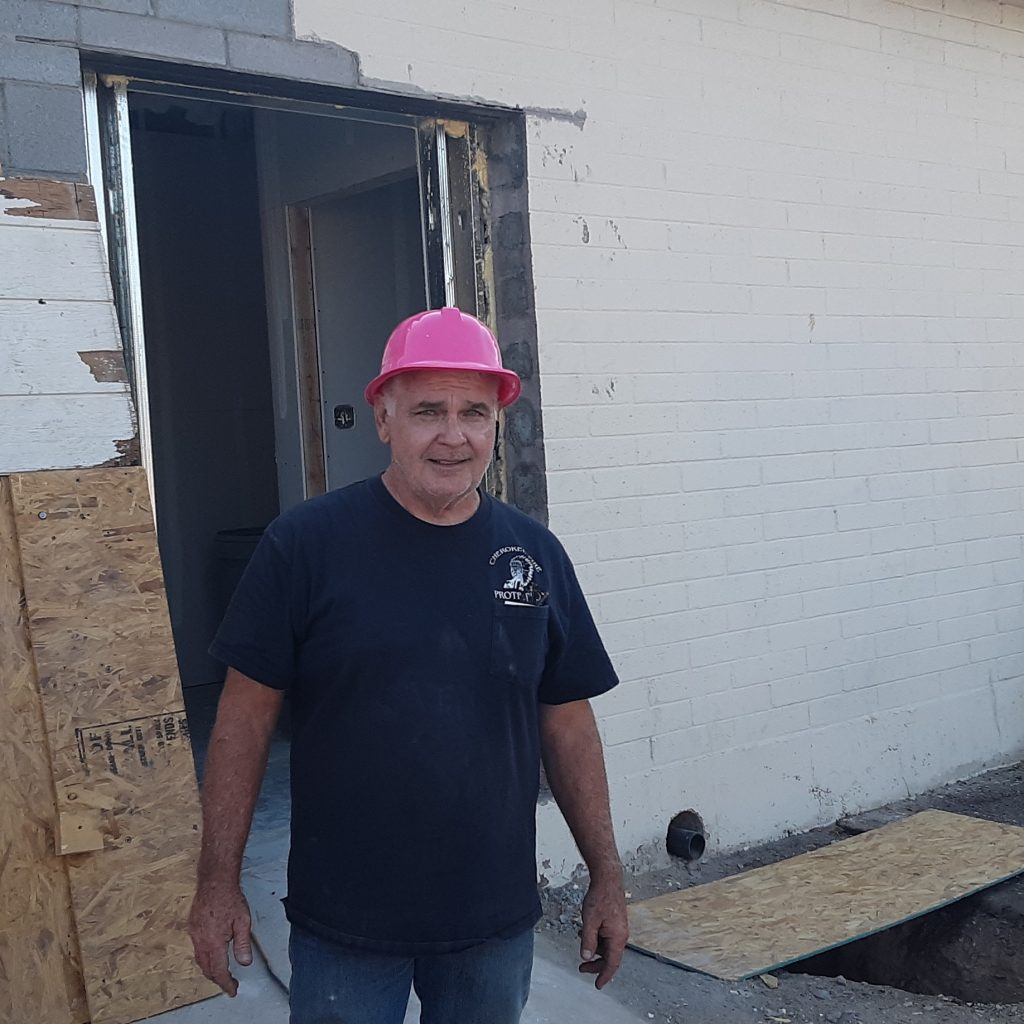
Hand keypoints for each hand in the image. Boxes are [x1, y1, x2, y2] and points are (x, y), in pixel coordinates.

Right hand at [188, 879, 253, 995]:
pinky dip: (204, 957)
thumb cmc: (229, 898)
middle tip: (229, 983)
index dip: (226, 983)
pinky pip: (196, 949)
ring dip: (210, 969)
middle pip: (207, 968)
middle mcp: (201, 940)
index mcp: (214, 941)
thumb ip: (243, 944)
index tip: (232, 989)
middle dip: (218, 978)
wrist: (215, 881)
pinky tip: (211, 954)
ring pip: (200, 960)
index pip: (219, 970)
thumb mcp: (243, 921)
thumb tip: (245, 962)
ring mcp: (194, 934)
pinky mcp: (192, 928)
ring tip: (221, 972)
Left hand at [578, 876, 628, 988]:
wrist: (608, 879)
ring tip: (582, 946)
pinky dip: (597, 939)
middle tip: (582, 968)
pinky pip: (607, 937)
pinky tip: (586, 933)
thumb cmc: (601, 897)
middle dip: (596, 964)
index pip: (612, 964)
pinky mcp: (616, 922)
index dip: (604, 976)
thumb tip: (586, 957)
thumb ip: (588, 941)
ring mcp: (619, 928)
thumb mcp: (590, 921)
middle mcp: (621, 935)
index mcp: (617, 938)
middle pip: (610, 957)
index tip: (598, 985)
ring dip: (595, 949)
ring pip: (607, 946)